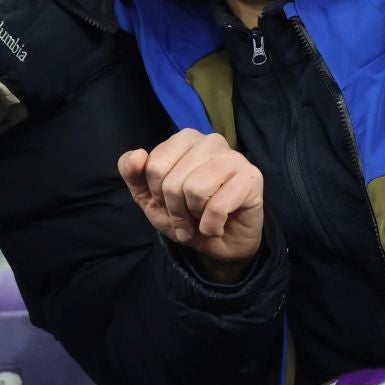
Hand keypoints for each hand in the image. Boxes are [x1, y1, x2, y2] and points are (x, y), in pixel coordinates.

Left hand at [118, 129, 263, 283]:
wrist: (219, 245)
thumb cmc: (187, 215)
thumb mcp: (150, 197)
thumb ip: (133, 173)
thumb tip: (138, 155)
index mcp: (185, 139)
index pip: (154, 165)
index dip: (157, 194)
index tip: (169, 204)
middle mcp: (210, 141)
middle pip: (172, 180)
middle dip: (175, 210)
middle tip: (188, 217)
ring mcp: (234, 157)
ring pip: (195, 190)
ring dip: (194, 217)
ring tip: (202, 219)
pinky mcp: (252, 178)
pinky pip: (217, 206)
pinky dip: (211, 226)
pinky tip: (218, 226)